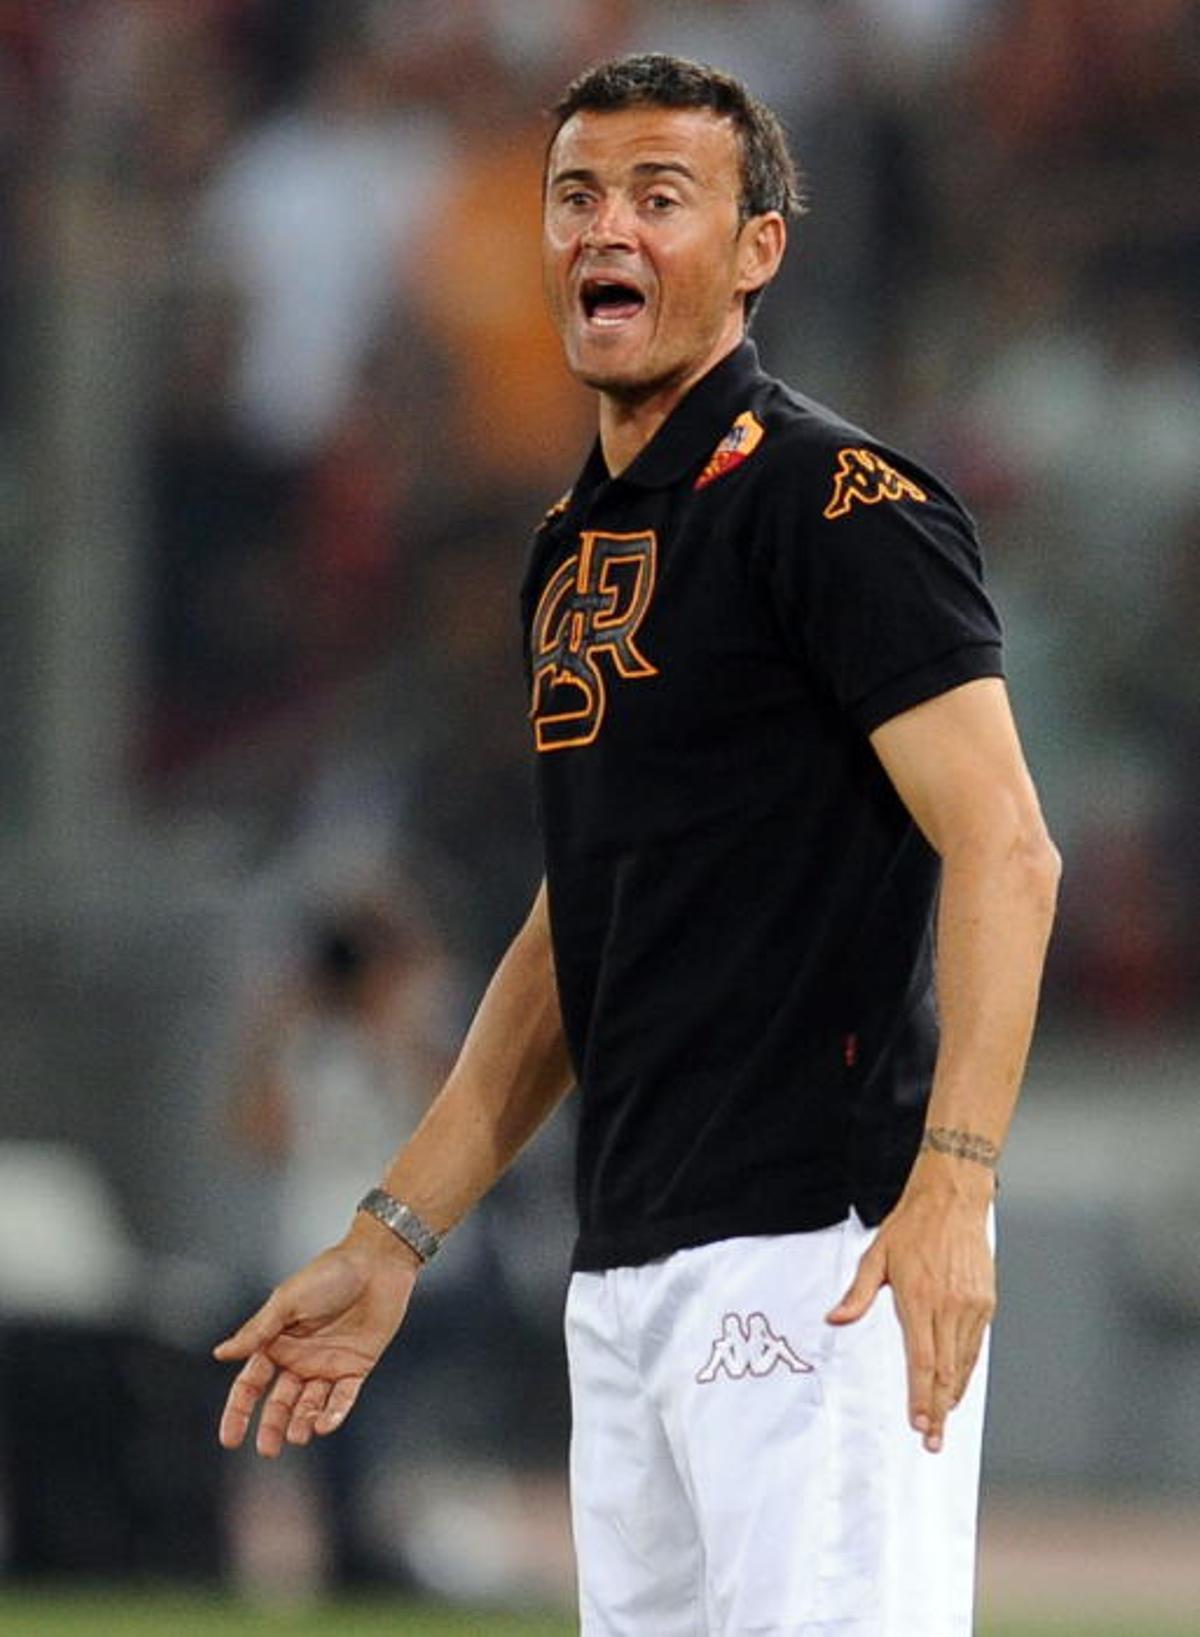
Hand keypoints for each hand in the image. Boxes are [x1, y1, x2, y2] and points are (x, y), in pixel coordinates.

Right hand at [213, 1225, 419, 1456]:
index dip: (239, 1411)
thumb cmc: (329, 1274)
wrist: (376, 1262)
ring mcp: (328, 1365)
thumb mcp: (287, 1301)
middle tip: (268, 1450)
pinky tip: (324, 1425)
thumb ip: (258, 1331)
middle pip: (279, 1402)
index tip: (229, 1440)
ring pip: (309, 1405)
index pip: (251, 1384)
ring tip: (297, 1436)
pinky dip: (333, 1414)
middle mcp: (300, 1358)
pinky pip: (342, 1398)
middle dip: (272, 1426)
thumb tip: (221, 1353)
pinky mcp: (356, 1368)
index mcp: (277, 1342)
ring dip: (302, 1423)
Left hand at [826, 1174, 994, 1453]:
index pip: (921, 1360)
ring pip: (963, 1363)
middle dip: (939, 1410)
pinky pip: (975, 1346)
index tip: (919, 1424)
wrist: (953, 1200)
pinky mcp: (985, 1302)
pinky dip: (966, 1371)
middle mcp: (949, 1306)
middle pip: (945, 1371)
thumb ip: (857, 1295)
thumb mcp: (875, 1257)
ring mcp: (971, 1306)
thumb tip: (834, 1320)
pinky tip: (957, 1387)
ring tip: (943, 1423)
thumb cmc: (911, 1228)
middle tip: (932, 1441)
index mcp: (919, 1298)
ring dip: (953, 1396)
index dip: (921, 1396)